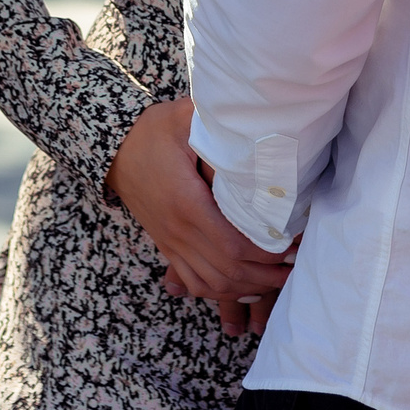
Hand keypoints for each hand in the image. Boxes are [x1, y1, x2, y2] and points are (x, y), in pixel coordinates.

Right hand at [106, 98, 292, 330]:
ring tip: (278, 278)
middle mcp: (178, 231)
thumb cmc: (152, 131)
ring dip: (248, 286)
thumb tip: (254, 122)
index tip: (291, 245)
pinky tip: (243, 286)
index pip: (232, 245)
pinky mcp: (167, 247)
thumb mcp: (183, 117)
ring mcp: (171, 243)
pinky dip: (220, 291)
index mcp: (186, 203)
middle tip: (295, 265)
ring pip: (213, 283)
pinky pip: (193, 282)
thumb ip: (215, 122)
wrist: (114, 148)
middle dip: (266, 275)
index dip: (265, 253)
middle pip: (228, 271)